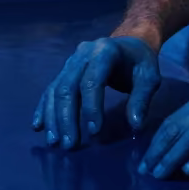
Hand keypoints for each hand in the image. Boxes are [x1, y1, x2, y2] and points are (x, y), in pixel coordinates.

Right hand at [32, 36, 159, 149]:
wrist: (129, 43)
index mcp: (105, 51)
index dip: (91, 107)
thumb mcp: (149, 77)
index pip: (92, 81)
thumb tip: (135, 126)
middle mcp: (82, 54)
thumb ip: (142, 99)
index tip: (94, 133)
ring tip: (55, 143)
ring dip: (53, 118)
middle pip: (68, 87)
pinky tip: (39, 127)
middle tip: (70, 145)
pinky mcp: (64, 71)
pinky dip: (43, 109)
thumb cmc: (140, 62)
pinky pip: (50, 90)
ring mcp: (70, 62)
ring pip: (56, 90)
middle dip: (67, 118)